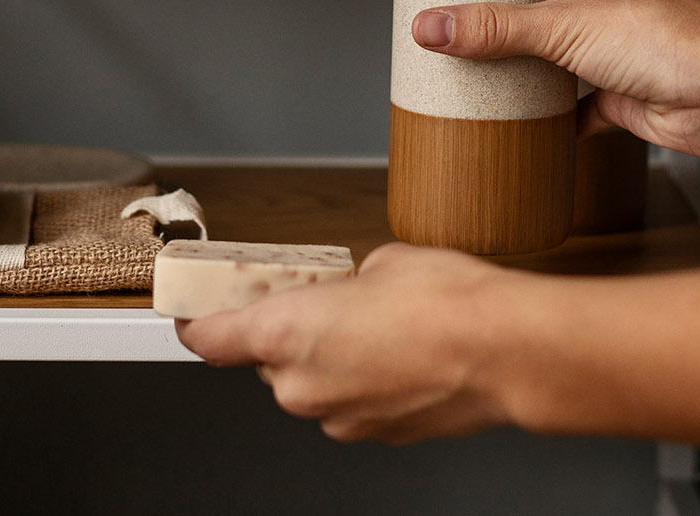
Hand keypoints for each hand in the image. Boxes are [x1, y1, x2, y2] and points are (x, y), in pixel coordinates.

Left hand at [175, 243, 514, 442]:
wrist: (508, 352)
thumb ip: (344, 283)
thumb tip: (354, 289)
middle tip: (325, 305)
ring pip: (312, 384)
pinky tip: (401, 357)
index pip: (210, 339)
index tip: (191, 315)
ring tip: (379, 330)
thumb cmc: (447, 302)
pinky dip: (364, 383)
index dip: (196, 325)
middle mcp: (300, 385)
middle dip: (289, 334)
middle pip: (268, 361)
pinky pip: (350, 402)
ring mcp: (338, 417)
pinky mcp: (375, 436)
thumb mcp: (380, 263)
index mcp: (282, 333)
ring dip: (331, 360)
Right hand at [411, 0, 699, 156]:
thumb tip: (435, 26)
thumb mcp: (562, 23)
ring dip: (528, 57)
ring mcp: (619, 45)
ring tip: (483, 57)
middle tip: (469, 6)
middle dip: (513, 5)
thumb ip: (494, 27)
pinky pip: (574, 101)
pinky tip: (522, 115)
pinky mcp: (621, 90)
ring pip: (561, 46)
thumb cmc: (676, 42)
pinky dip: (548, 111)